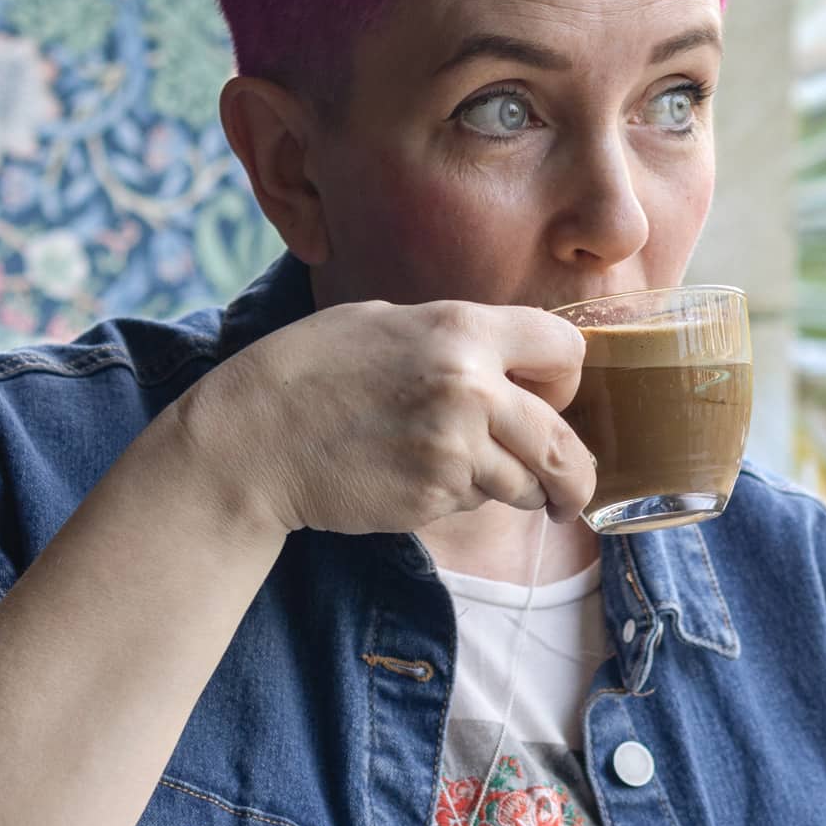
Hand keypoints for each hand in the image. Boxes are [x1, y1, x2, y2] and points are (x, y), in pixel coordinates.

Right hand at [174, 300, 594, 535]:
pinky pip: (473, 503)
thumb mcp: (386, 322)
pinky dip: (460, 498)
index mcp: (463, 331)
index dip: (565, 377)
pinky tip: (415, 478)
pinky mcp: (432, 498)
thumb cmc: (309, 371)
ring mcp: (454, 450)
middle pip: (563, 444)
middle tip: (569, 493)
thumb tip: (509, 362)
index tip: (552, 398)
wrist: (252, 438)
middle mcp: (471, 389)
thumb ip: (456, 338)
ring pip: (524, 485)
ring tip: (464, 474)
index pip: (565, 350)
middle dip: (573, 475)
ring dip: (511, 489)